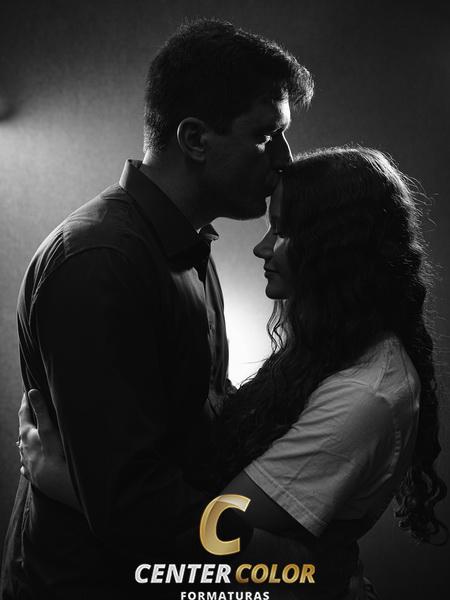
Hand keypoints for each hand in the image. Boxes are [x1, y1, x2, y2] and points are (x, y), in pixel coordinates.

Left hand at [18, 390, 80, 511]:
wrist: (59, 485)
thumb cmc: (56, 455)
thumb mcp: (49, 430)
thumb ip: (41, 410)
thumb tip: (32, 391)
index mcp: (27, 436)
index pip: (23, 414)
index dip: (25, 402)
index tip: (27, 390)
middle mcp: (23, 449)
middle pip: (22, 431)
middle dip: (26, 420)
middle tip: (30, 411)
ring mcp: (27, 463)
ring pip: (23, 448)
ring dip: (27, 440)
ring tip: (31, 435)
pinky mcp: (32, 476)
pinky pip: (26, 465)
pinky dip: (27, 459)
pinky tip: (28, 461)